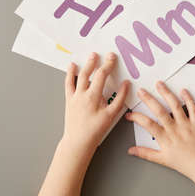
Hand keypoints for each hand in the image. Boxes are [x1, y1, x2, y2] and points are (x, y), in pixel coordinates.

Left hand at [37, 52, 129, 195]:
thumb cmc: (95, 130)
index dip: (108, 64)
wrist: (78, 141)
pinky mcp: (69, 100)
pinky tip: (72, 66)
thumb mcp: (111, 115)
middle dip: (98, 61)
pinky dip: (70, 74)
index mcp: (93, 97)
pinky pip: (68, 83)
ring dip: (85, 65)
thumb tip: (126, 84)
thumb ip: (119, 98)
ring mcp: (74, 96)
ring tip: (91, 56)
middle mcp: (82, 94)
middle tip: (104, 54)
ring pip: (79, 76)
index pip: (102, 75)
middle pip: (90, 73)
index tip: (113, 57)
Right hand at [125, 82, 194, 195]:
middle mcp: (175, 130)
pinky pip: (193, 109)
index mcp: (165, 138)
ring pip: (175, 106)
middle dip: (149, 99)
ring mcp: (186, 125)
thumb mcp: (162, 159)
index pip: (147, 124)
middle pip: (159, 111)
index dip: (136, 117)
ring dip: (166, 93)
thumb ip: (146, 153)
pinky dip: (188, 99)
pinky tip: (183, 91)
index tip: (130, 114)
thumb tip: (132, 151)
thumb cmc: (184, 164)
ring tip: (160, 84)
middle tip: (141, 91)